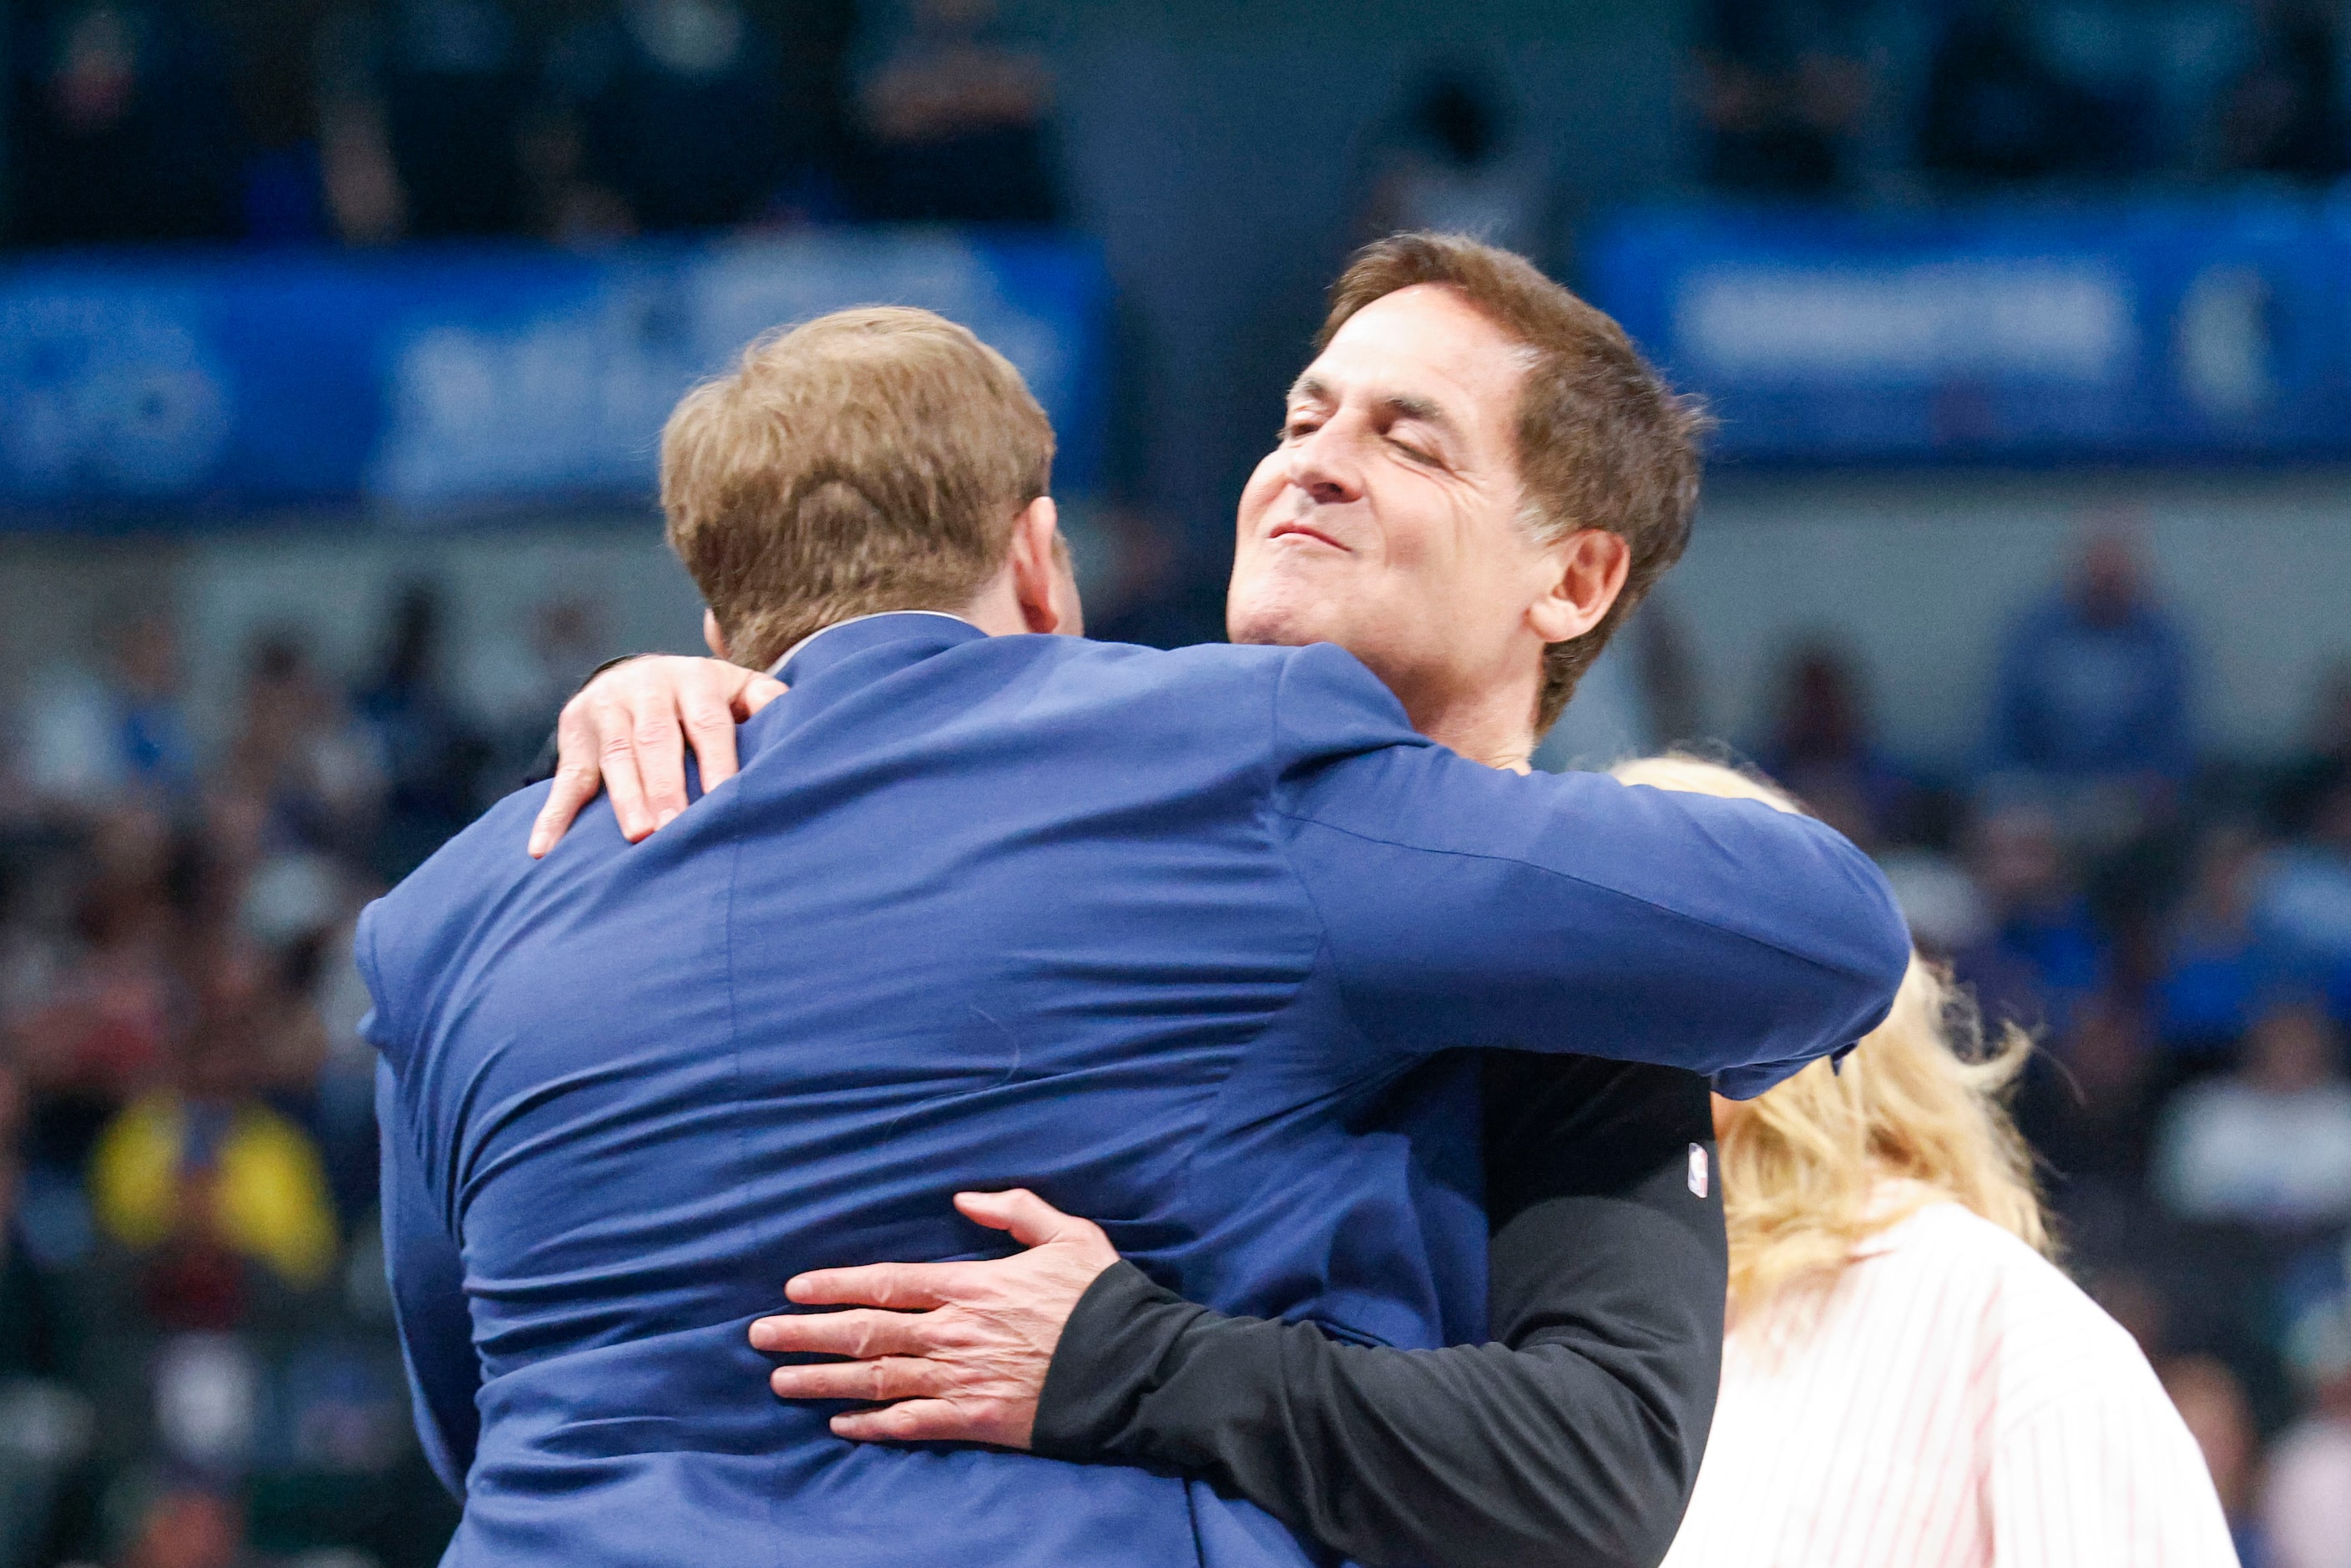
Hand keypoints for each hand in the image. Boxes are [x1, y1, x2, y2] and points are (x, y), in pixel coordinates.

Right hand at [527, 656, 785, 856]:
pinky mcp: (575, 734)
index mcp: (695, 680)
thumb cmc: (705, 699)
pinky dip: (553, 816)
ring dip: (623, 798)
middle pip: (656, 740)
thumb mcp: (738, 689)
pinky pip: (564, 778)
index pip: (709, 724)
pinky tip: (544, 850)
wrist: (636, 674)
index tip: (727, 800)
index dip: (717, 762)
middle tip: (674, 829)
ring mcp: (606, 709)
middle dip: (666, 786)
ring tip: (636, 836)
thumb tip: (806, 722)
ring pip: (614, 757)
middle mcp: (647, 688)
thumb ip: (768, 702)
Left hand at [749, 1189, 1117, 1447]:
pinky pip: (911, 1424)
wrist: (1136, 1367)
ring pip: (876, 1379)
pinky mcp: (977, 1419)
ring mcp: (962, 1379)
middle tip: (758, 1336)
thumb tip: (963, 1197)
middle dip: (806, 1334)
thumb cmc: (1103, 1298)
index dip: (835, 1286)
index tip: (794, 1289)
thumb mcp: (1068, 1234)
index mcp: (971, 1285)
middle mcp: (954, 1332)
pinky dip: (872, 1425)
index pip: (886, 1283)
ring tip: (779, 1380)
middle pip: (865, 1332)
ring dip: (822, 1380)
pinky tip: (840, 1424)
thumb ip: (1015, 1211)